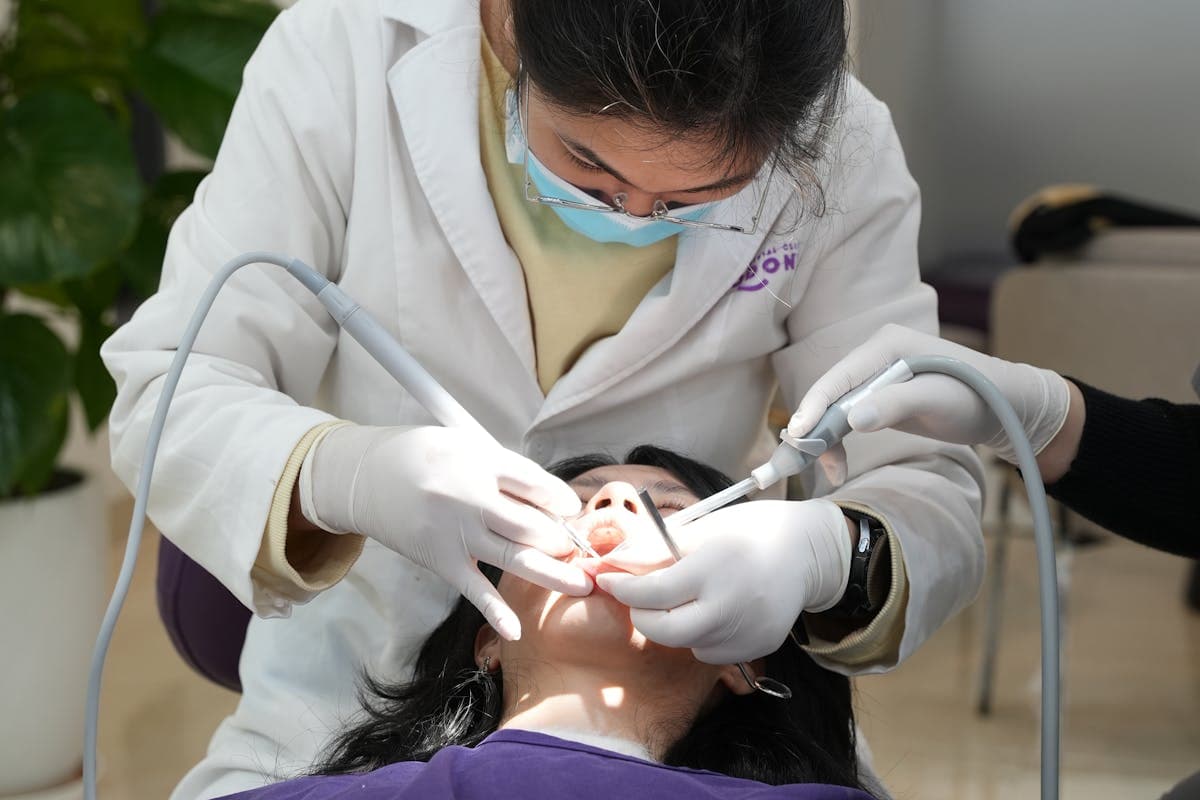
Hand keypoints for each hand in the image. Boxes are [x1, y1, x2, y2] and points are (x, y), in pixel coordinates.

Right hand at [306, 425, 589, 639]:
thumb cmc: (427, 457)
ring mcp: (455, 534)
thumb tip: (554, 500)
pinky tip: (516, 630)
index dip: (560, 498)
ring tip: (582, 586)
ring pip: (513, 557)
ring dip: (551, 574)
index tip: (574, 508)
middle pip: (529, 525)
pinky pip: (474, 589)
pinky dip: (495, 611)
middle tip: (580, 549)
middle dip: (561, 539)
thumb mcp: (468, 446)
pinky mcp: (442, 561)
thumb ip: (508, 471)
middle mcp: (469, 499)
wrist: (368, 477)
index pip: (533, 483)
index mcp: (479, 463)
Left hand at [595, 499, 851, 663]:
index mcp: (715, 567)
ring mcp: (747, 632)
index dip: (623, 588)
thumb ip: (654, 550)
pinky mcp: (758, 647)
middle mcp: (732, 605)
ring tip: (689, 597)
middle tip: (639, 600)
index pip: (654, 591)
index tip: (606, 579)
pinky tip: (716, 610)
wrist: (806, 550)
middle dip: (643, 617)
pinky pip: (712, 651)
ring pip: (688, 644)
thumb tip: (612, 564)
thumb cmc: (748, 530)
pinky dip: (702, 636)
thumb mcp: (700, 528)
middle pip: (666, 632)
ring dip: (674, 626)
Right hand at [787, 323, 1070, 463]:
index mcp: (886, 344)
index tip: (797, 435)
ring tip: (828, 470)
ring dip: (825, 440)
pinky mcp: (879, 398)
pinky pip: (847, 419)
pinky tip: (838, 465)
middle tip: (797, 462)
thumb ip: (895, 404)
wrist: (1007, 407)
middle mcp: (874, 356)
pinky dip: (838, 441)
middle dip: (813, 429)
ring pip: (834, 409)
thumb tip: (852, 419)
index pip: (838, 377)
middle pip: (829, 394)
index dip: (814, 407)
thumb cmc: (978, 396)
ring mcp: (875, 377)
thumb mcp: (938, 400)